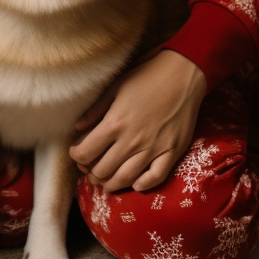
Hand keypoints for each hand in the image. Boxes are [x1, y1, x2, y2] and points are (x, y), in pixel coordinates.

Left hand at [69, 49, 206, 193]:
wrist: (182, 73)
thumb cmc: (146, 75)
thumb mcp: (115, 86)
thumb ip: (95, 109)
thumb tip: (78, 128)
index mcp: (115, 123)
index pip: (86, 152)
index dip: (76, 155)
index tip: (76, 152)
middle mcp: (132, 141)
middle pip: (104, 170)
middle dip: (91, 172)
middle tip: (89, 169)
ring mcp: (153, 149)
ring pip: (126, 179)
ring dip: (112, 184)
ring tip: (106, 183)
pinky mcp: (172, 152)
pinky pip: (156, 177)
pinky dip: (143, 185)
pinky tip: (135, 184)